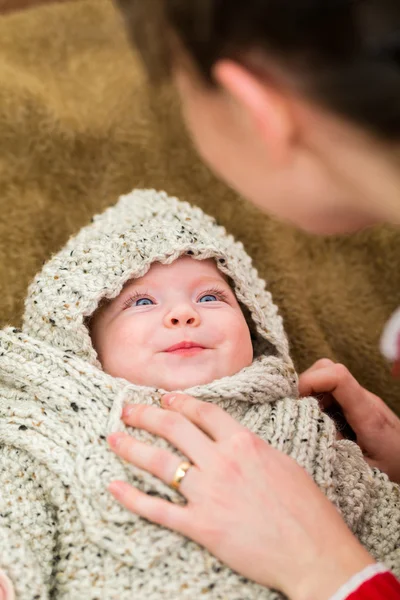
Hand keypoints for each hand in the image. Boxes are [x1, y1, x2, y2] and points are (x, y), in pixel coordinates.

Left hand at [107, 395, 373, 599]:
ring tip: (113, 437)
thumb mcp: (284, 463)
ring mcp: (208, 493)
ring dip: (132, 447)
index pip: (203, 412)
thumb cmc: (307, 509)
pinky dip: (132, 498)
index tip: (164, 398)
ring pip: (159, 462)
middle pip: (174, 428)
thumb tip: (235, 440)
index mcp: (244, 442)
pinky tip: (114, 486)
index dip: (179, 401)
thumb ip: (253, 448)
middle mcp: (221, 461)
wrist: (314, 552)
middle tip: (127, 409)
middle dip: (146, 415)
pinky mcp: (201, 526)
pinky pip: (158, 508)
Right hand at [299, 359, 399, 482]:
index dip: (310, 381)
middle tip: (292, 410)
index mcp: (368, 415)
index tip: (292, 401)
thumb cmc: (395, 472)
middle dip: (305, 384)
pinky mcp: (359, 408)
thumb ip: (335, 452)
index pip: (337, 376)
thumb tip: (305, 433)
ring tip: (302, 420)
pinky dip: (317, 403)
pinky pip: (332, 394)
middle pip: (328, 369)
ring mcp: (362, 402)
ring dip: (309, 394)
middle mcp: (365, 401)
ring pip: (328, 379)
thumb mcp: (364, 471)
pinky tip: (315, 425)